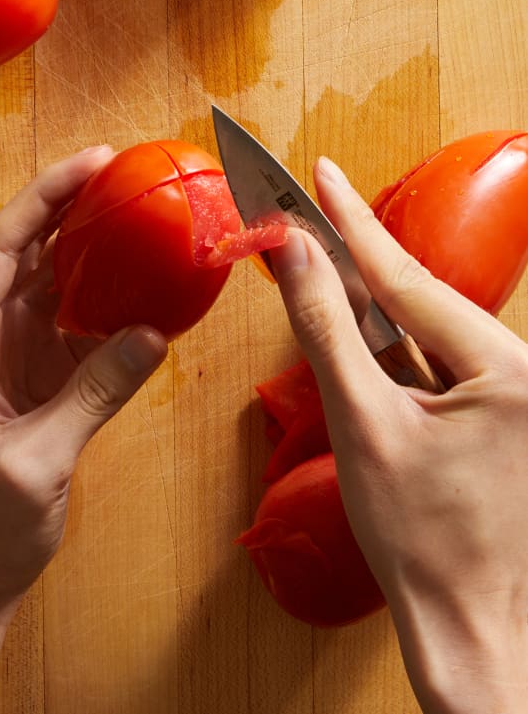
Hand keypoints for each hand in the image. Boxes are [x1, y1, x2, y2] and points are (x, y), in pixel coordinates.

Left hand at [0, 147, 167, 713]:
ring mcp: (11, 354)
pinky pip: (72, 321)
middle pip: (23, 252)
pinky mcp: (39, 375)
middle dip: (66, 208)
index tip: (90, 165)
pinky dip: (103, 299)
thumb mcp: (39, 458)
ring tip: (131, 213)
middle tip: (120, 174)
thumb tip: (151, 335)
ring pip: (48, 281)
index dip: (43, 200)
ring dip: (86, 248)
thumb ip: (94, 393)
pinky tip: (137, 285)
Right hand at [270, 157, 527, 713]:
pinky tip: (354, 318)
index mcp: (508, 371)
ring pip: (426, 328)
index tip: (319, 175)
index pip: (409, 281)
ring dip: (371, 299)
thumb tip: (295, 257)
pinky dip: (392, 343)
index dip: (353, 224)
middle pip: (420, 298)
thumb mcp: (361, 423)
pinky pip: (436, 361)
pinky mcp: (498, 412)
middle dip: (359, 255)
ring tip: (320, 253)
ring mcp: (514, 393)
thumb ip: (325, 330)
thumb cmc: (419, 540)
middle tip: (310, 206)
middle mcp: (524, 373)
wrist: (467, 624)